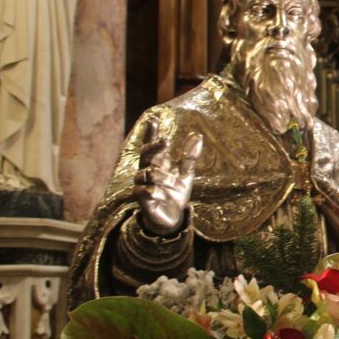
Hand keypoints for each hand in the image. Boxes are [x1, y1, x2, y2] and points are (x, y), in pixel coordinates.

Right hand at [133, 117, 202, 236]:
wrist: (172, 218)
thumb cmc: (175, 194)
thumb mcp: (186, 174)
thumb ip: (189, 157)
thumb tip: (197, 135)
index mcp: (158, 163)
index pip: (151, 145)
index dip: (151, 133)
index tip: (154, 119)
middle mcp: (147, 171)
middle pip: (145, 154)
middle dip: (154, 146)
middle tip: (165, 141)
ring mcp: (142, 184)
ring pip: (148, 173)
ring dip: (166, 178)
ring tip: (178, 186)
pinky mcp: (141, 199)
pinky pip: (144, 190)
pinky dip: (157, 192)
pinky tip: (164, 196)